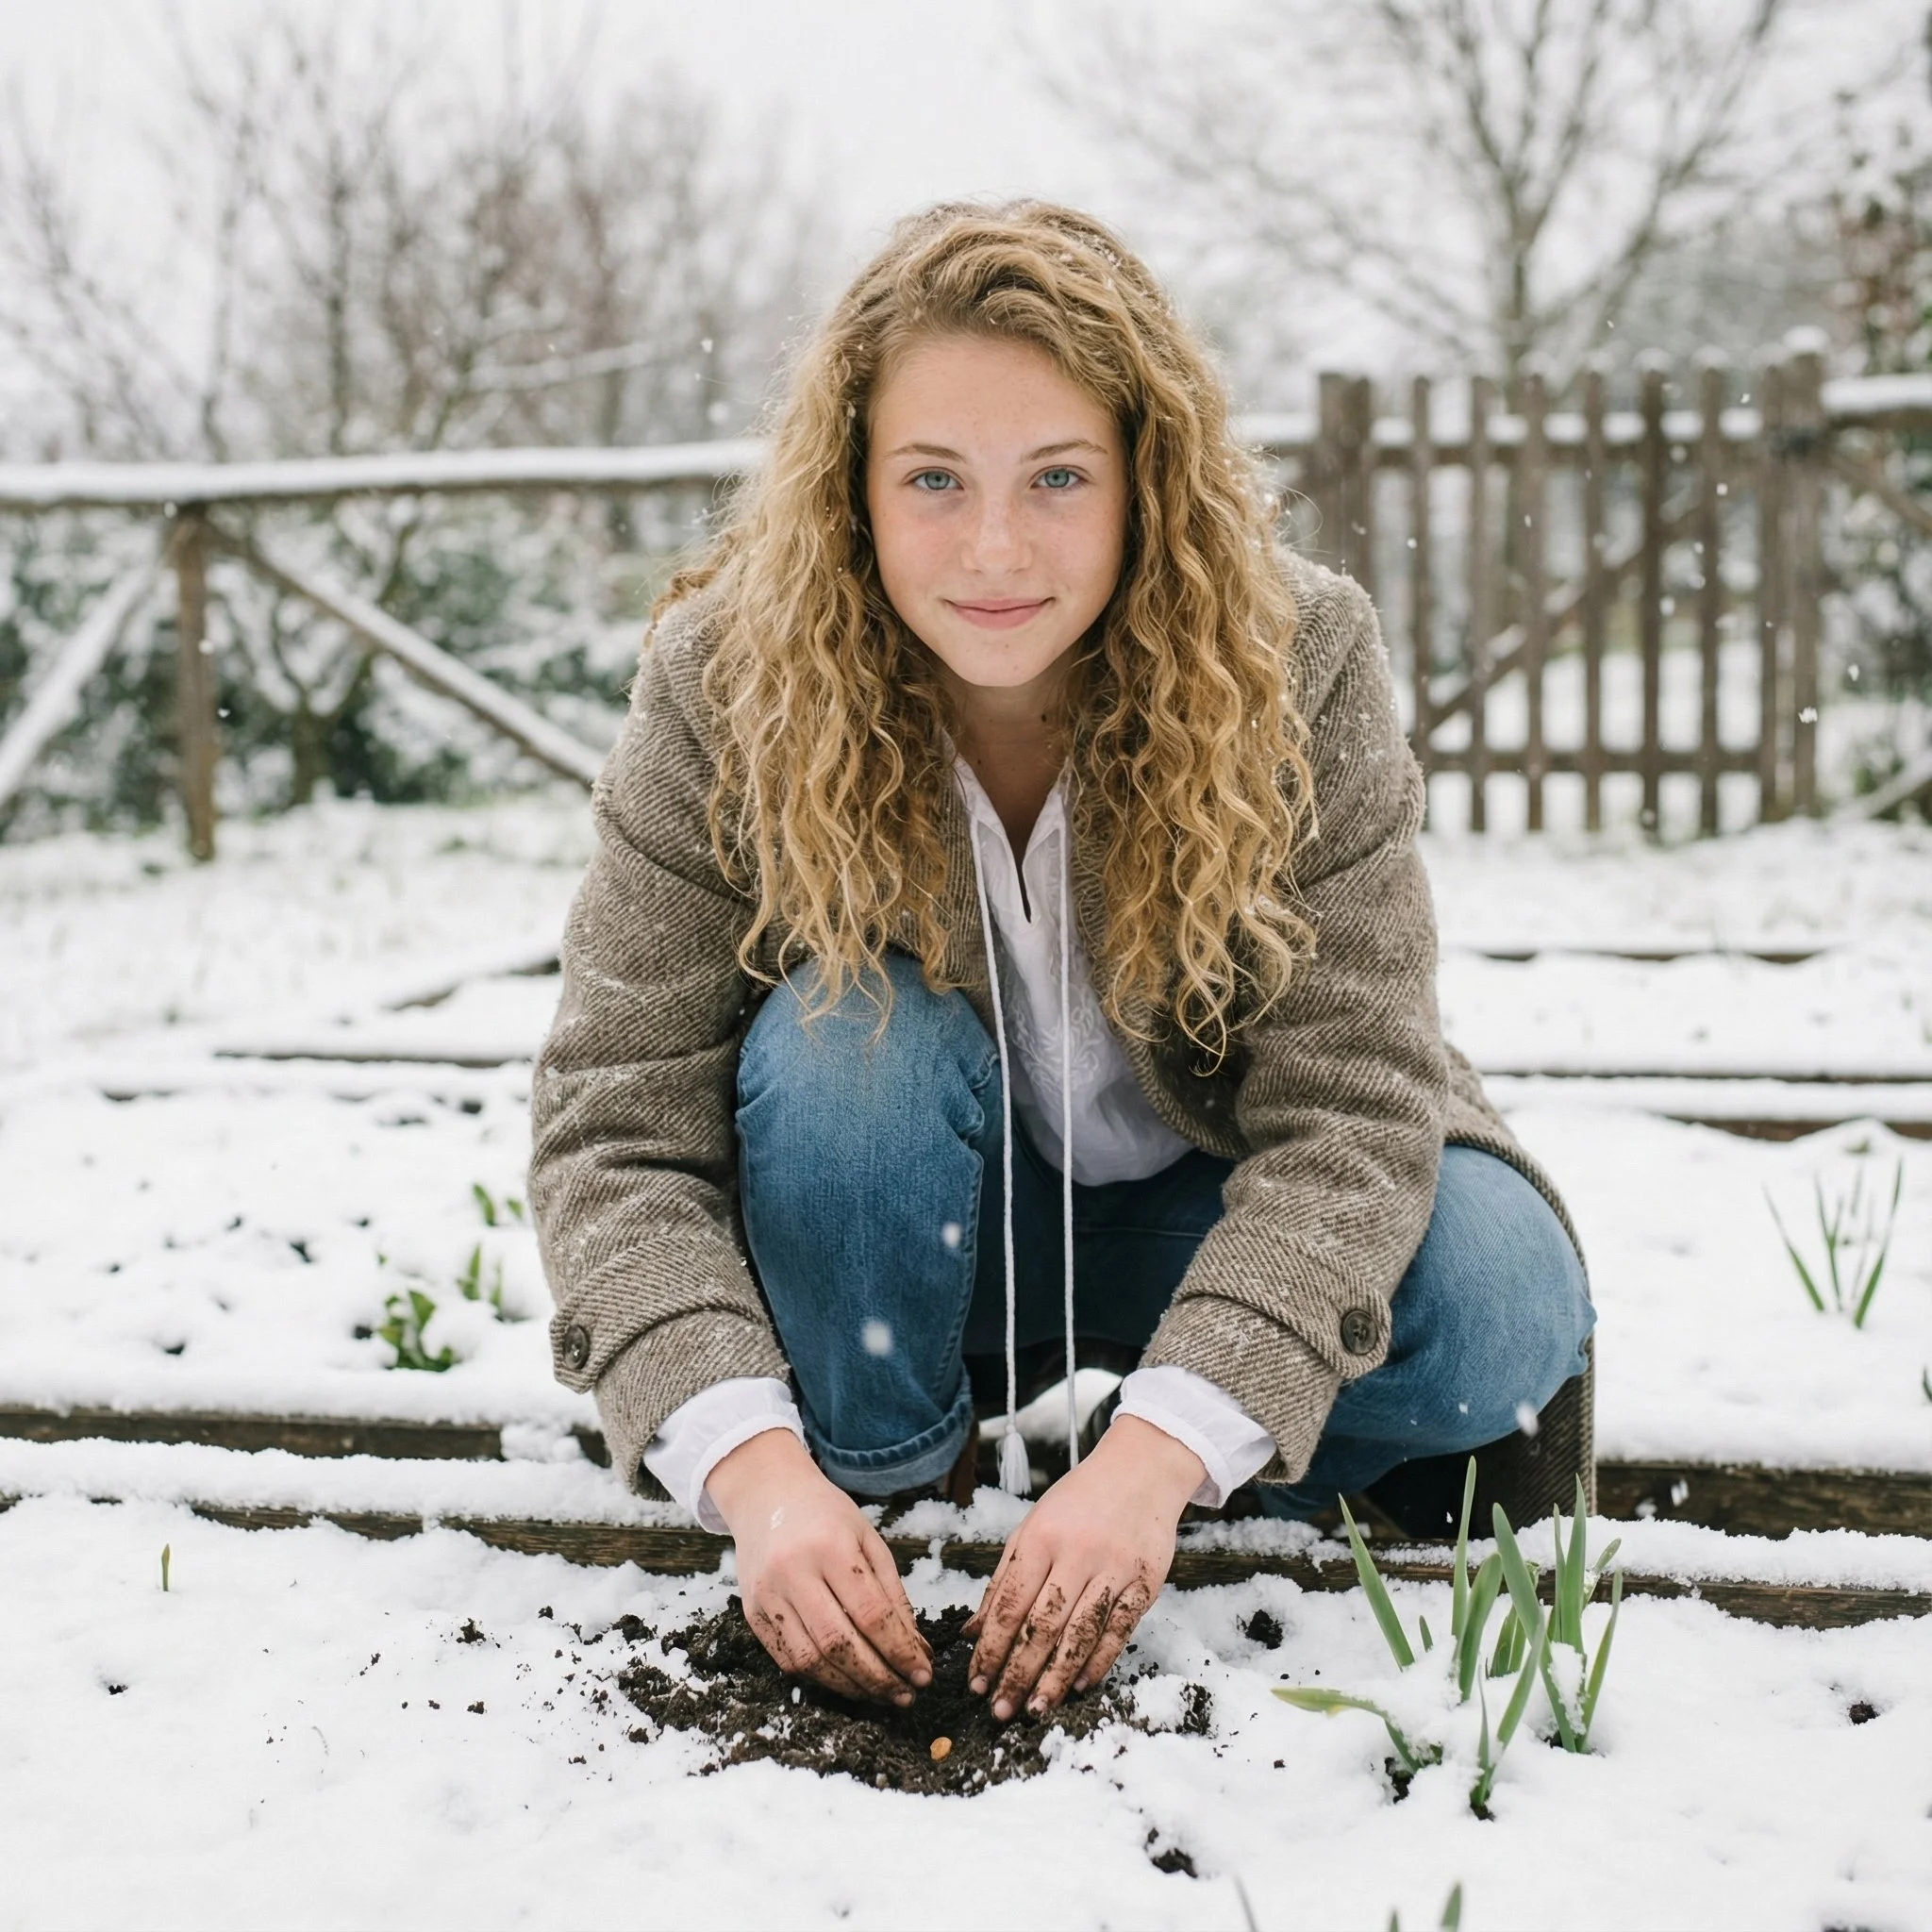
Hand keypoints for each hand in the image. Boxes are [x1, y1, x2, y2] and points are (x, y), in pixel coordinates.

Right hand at [706, 1428, 932, 1705]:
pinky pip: (787, 1660)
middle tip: (905, 1696)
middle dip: (878, 1678)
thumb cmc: (826, 1515)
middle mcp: (793, 1572)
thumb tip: (914, 1649)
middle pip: (840, 1644)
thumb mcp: (868, 1539)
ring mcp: (768, 1596)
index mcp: (831, 1546)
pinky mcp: (752, 1614)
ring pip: (811, 1660)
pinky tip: (845, 1680)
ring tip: (880, 1694)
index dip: (900, 1651)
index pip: (871, 1614)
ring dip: (850, 1686)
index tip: (924, 1674)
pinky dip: (820, 1678)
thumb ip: (891, 1593)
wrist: (766, 1495)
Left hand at [964, 1415, 1203, 1719]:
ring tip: (1036, 1709)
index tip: (977, 1684)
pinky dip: (1099, 1662)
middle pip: (1042, 1626)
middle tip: (1000, 1711)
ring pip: (1081, 1634)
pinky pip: (1120, 1631)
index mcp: (1042, 1539)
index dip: (991, 1650)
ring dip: (1056, 1678)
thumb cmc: (1078, 1502)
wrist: (1141, 1470)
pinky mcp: (1146, 1582)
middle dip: (1018, 1673)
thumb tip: (973, 1632)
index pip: (1009, 1605)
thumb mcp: (1032, 1528)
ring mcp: (1115, 1569)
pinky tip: (1080, 1686)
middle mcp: (1078, 1554)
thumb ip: (1002, 1580)